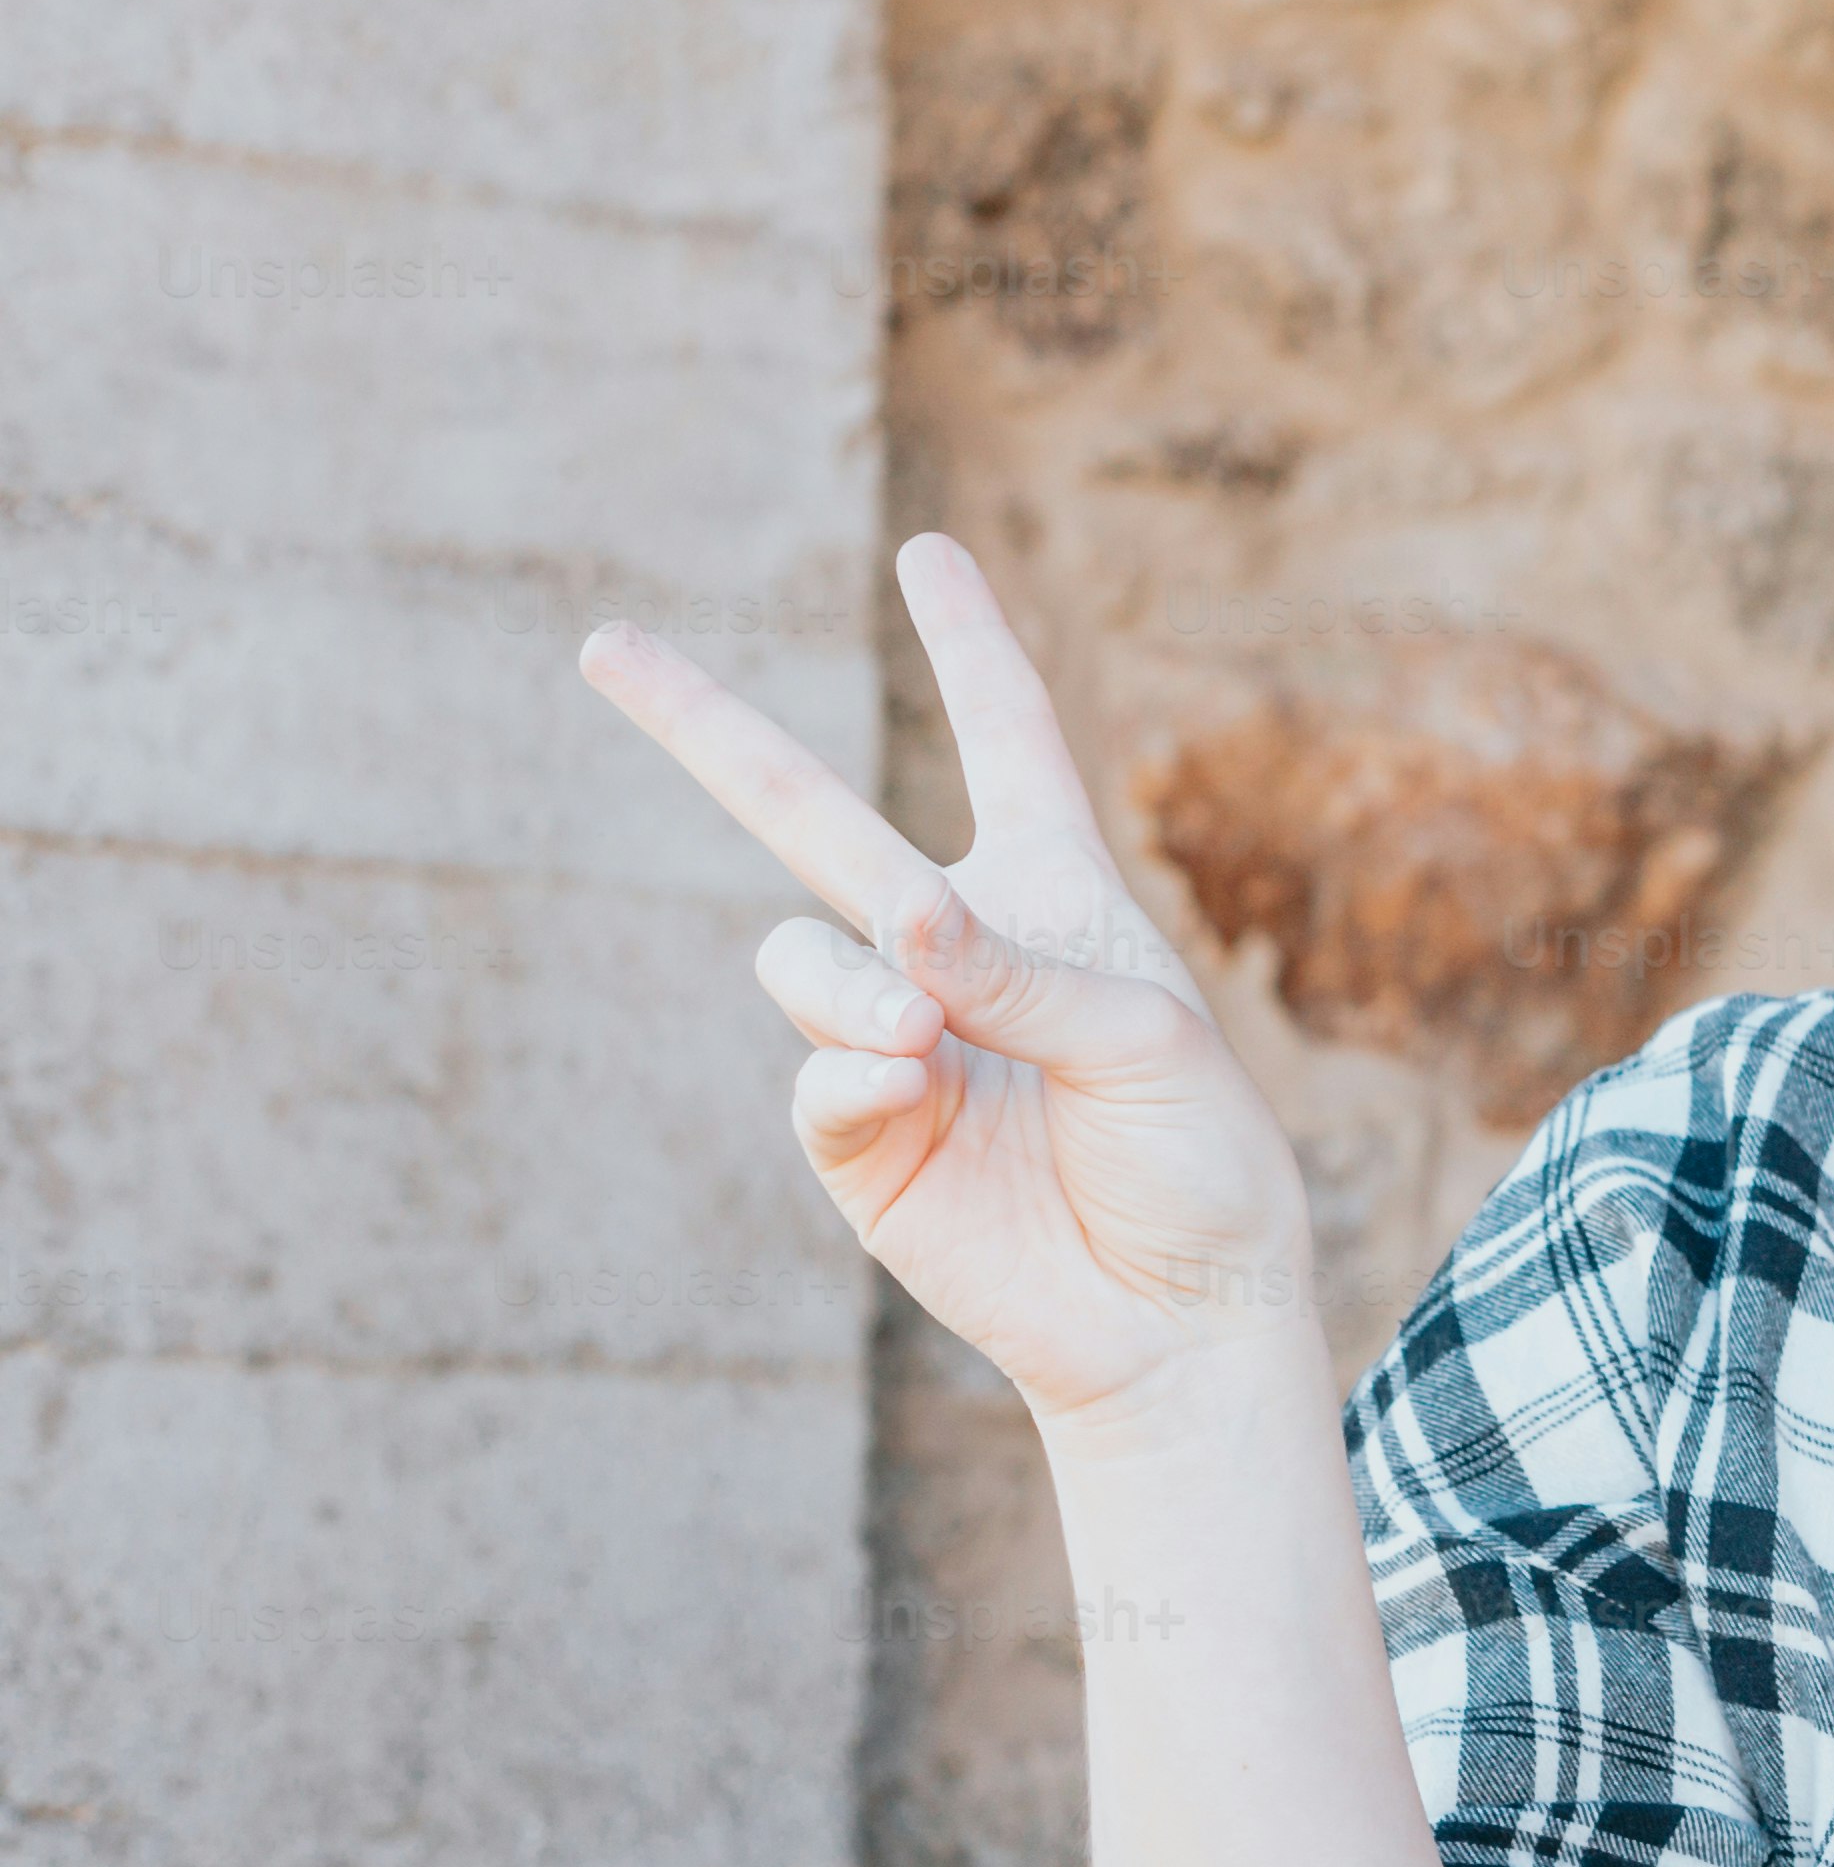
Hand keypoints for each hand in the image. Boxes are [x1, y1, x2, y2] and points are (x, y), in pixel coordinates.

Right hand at [583, 536, 1320, 1437]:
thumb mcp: (1145, 1041)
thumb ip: (1020, 970)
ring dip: (850, 988)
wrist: (1180, 1313)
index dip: (970, 645)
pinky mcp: (859, 1136)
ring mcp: (893, 1040)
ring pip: (800, 959)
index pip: (1007, 740)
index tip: (926, 552)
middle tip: (602, 640)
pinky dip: (853, 1074)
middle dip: (707, 729)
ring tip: (924, 1041)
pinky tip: (909, 1090)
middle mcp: (955, 950)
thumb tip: (892, 921)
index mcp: (1052, 896)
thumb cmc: (1198, 1161)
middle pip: (812, 814)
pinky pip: (815, 1075)